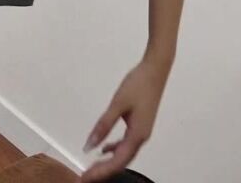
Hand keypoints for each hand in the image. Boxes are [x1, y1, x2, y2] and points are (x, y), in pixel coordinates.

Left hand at [80, 57, 170, 181]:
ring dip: (109, 162)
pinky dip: (115, 149)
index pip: (117, 162)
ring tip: (92, 166)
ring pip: (124, 154)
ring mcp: (143, 131)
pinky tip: (105, 148)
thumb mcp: (118, 104)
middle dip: (104, 171)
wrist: (155, 69)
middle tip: (85, 176)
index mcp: (137, 135)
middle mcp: (142, 137)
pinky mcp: (141, 123)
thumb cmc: (137, 85)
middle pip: (122, 162)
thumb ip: (103, 125)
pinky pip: (126, 144)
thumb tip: (89, 147)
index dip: (101, 172)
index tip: (84, 177)